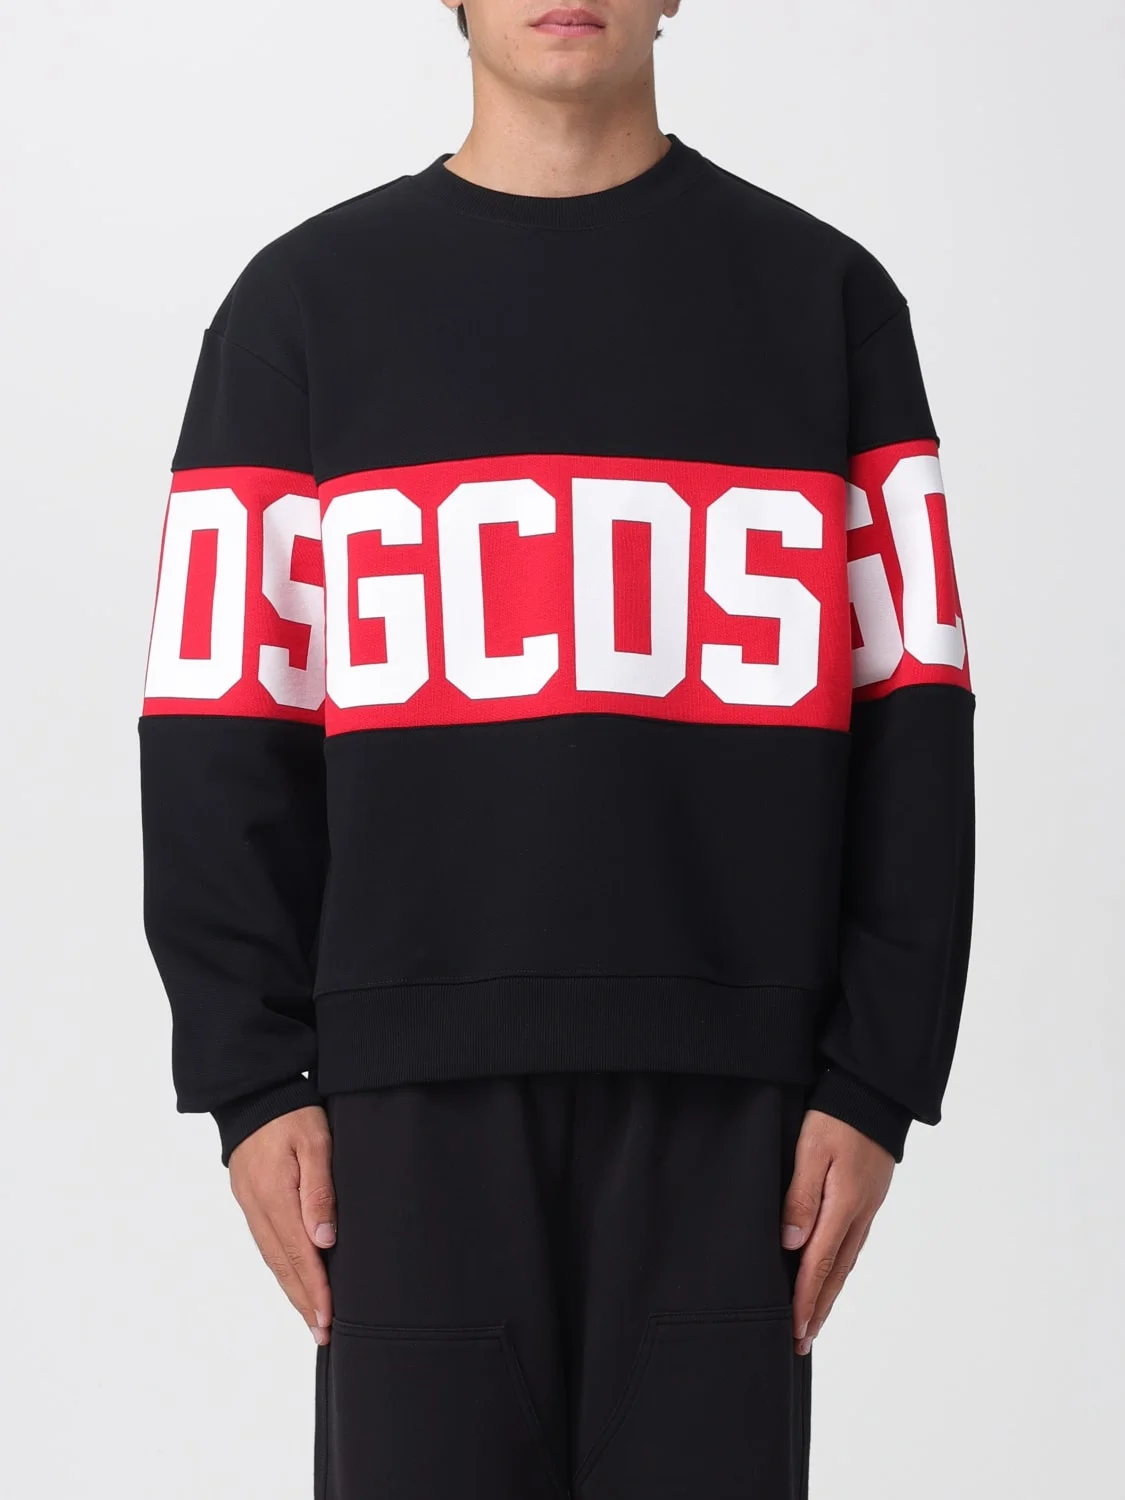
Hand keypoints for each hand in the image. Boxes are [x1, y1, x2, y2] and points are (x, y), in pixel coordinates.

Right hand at [229, 1105, 336, 1344]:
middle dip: (304, 1302)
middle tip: (322, 1333)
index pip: (299, 1255)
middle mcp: (258, 1208)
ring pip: (272, 1259)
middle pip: (283, 1266)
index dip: (315, 1290)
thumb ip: (321, 1189)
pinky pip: (266, 1244)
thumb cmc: (292, 1113)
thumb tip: (324, 1240)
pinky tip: (292, 1280)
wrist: (255, 1093)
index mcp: (275, 1196)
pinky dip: (281, 1269)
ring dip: (292, 1290)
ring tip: (311, 1317)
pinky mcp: (250, 1200)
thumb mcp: (316, 1142)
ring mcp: (250, 1206)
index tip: (329, 1319)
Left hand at [781, 1109, 893, 1355]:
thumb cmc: (838, 1116)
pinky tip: (830, 1277)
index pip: (819, 1264)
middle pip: (835, 1274)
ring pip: (845, 1263)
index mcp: (843, 1205)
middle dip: (817, 1309)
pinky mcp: (867, 1200)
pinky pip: (851, 1246)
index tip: (793, 1330)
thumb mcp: (810, 1148)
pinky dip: (838, 1271)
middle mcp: (859, 1215)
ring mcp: (866, 1209)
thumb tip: (791, 1243)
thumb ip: (799, 1195)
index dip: (804, 1300)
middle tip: (801, 1342)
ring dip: (828, 1295)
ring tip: (813, 1321)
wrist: (875, 1095)